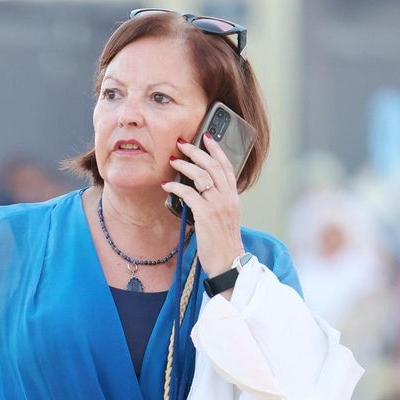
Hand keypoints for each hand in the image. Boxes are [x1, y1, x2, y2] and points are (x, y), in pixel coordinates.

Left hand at [164, 133, 243, 273]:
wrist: (227, 263)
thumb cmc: (222, 242)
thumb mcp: (225, 217)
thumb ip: (217, 201)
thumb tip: (200, 188)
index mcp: (233, 197)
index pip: (227, 166)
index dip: (216, 149)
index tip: (206, 136)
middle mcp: (228, 198)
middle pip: (213, 166)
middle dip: (196, 151)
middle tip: (181, 143)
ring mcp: (218, 206)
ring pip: (202, 176)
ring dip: (185, 165)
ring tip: (172, 160)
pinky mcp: (206, 215)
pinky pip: (189, 194)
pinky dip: (176, 186)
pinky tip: (166, 184)